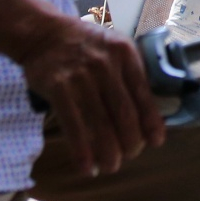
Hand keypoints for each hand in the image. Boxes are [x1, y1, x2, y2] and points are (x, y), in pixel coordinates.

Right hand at [14, 11, 165, 176]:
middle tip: (129, 156)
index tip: (156, 142)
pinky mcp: (58, 88)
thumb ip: (130, 74)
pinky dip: (82, 151)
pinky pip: (74, 126)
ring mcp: (81, 76)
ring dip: (108, 152)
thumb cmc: (85, 46)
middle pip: (124, 113)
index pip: (144, 94)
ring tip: (111, 167)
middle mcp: (106, 64)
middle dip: (130, 142)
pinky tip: (86, 167)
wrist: (43, 33)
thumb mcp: (114, 48)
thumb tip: (148, 113)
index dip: (151, 123)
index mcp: (125, 54)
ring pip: (101, 124)